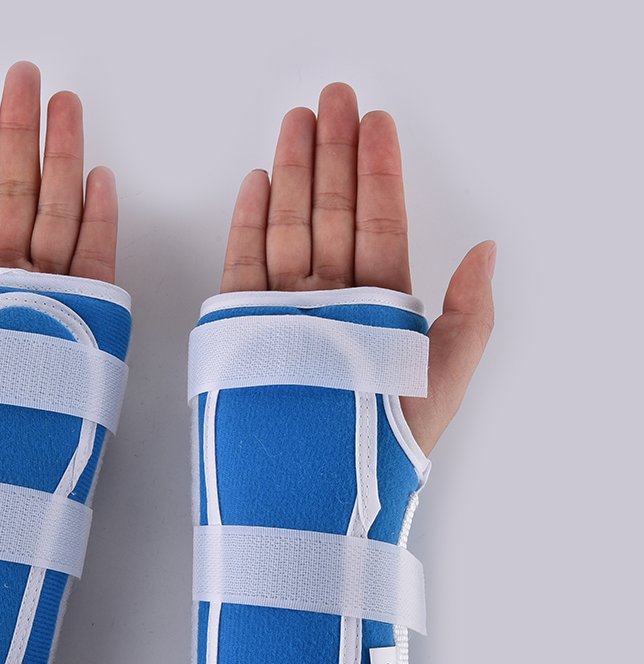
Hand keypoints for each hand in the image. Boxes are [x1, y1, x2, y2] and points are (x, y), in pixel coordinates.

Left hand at [0, 61, 117, 420]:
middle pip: (12, 192)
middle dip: (20, 133)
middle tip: (28, 80)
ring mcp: (44, 298)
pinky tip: (98, 182)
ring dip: (63, 160)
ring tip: (68, 111)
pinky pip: (93, 261)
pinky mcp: (83, 321)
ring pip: (55, 213)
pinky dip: (98, 221)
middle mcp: (0, 282)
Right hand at [220, 84, 494, 454]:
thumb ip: (469, 315)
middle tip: (331, 98)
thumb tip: (486, 252)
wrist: (317, 495)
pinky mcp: (245, 330)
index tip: (375, 123)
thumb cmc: (384, 446)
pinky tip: (258, 185)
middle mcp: (333, 304)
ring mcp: (287, 314)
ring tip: (295, 124)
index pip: (380, 224)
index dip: (379, 171)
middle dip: (332, 154)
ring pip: (290, 229)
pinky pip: (245, 268)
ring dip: (293, 174)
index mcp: (381, 307)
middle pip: (333, 215)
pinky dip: (249, 225)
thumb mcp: (444, 379)